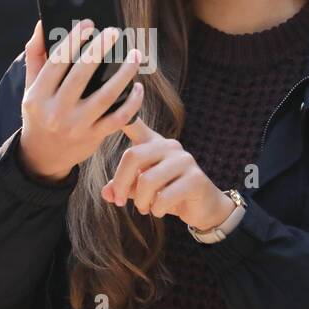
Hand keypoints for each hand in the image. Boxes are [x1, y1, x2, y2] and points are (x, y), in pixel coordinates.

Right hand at [17, 20, 144, 181]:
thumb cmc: (39, 113)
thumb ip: (36, 55)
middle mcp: (56, 112)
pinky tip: (138, 86)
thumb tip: (43, 24)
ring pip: (106, 96)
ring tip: (134, 55)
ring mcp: (76, 126)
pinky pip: (118, 118)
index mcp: (38, 96)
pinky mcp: (93, 137)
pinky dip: (132, 102)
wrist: (42, 156)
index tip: (89, 24)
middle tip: (114, 32)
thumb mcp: (30, 86)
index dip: (73, 40)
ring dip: (124, 73)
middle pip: (81, 75)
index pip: (57, 62)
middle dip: (99, 50)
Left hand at [102, 118, 234, 230]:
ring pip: (147, 180)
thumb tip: (105, 193)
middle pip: (133, 156)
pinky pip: (164, 197)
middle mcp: (169, 146)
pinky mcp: (195, 179)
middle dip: (121, 183)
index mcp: (153, 143)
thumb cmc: (168, 194)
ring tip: (144, 208)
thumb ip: (123, 188)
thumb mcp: (141, 190)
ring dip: (140, 201)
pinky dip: (156, 209)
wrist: (203, 207)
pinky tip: (158, 211)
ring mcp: (184, 160)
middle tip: (119, 202)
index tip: (116, 97)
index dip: (122, 114)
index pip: (135, 124)